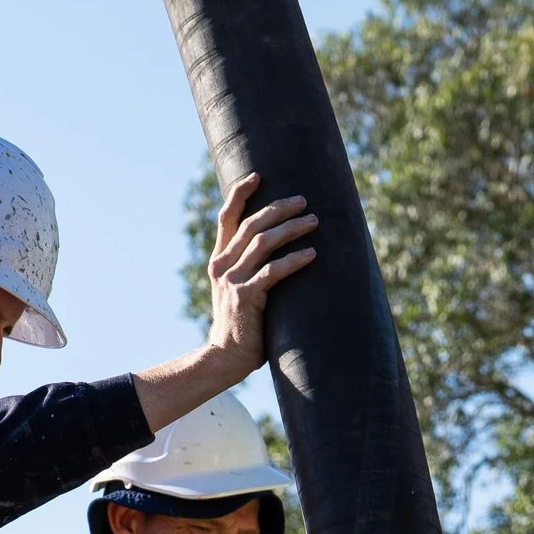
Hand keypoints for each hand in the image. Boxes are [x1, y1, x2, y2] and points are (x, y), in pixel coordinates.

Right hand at [206, 172, 319, 373]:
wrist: (225, 358)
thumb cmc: (242, 326)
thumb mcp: (239, 291)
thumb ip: (250, 270)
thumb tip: (280, 251)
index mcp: (219, 261)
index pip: (226, 219)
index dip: (240, 194)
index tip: (258, 176)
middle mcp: (222, 266)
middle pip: (250, 224)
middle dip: (279, 208)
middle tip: (304, 201)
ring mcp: (232, 281)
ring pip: (262, 243)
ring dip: (291, 229)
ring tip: (314, 221)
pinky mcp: (246, 298)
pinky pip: (272, 272)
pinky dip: (294, 261)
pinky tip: (311, 255)